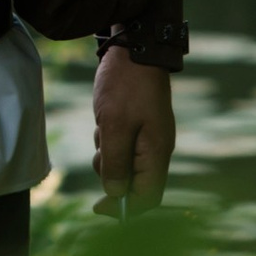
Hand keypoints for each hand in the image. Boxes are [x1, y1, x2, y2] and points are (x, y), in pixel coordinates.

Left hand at [93, 49, 175, 209]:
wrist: (135, 47)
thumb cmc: (125, 85)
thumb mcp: (114, 126)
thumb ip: (115, 163)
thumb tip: (116, 193)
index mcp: (157, 153)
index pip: (148, 197)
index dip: (125, 209)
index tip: (99, 207)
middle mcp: (157, 149)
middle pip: (135, 184)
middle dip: (112, 176)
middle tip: (98, 153)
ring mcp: (149, 137)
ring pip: (125, 165)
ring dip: (107, 156)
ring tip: (101, 129)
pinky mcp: (139, 125)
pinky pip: (122, 146)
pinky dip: (108, 141)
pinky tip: (103, 121)